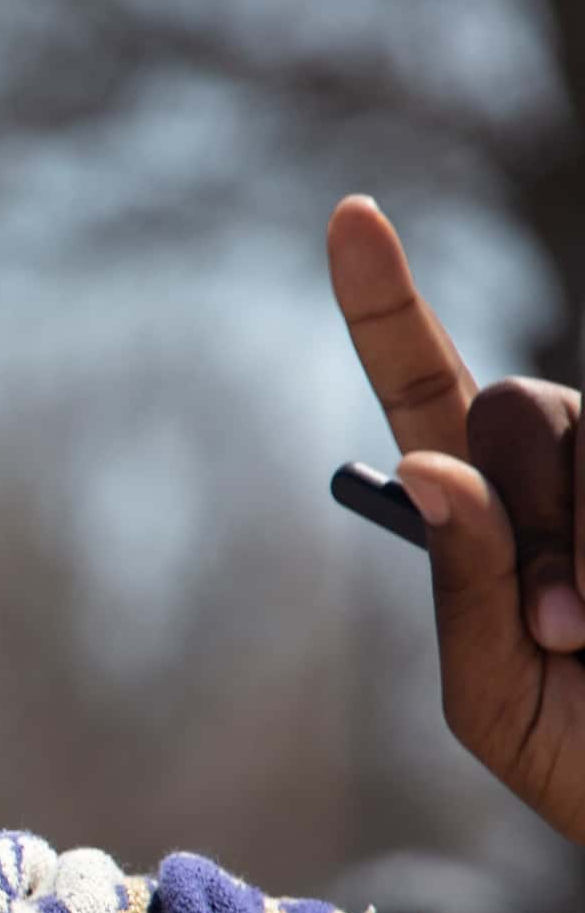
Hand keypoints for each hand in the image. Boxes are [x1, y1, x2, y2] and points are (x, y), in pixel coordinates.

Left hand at [328, 194, 584, 842]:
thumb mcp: (493, 697)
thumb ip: (464, 587)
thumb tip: (429, 463)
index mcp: (488, 514)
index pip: (428, 386)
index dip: (384, 303)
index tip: (351, 215)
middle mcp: (566, 473)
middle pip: (515, 407)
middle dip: (531, 513)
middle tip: (560, 632)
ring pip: (583, 430)